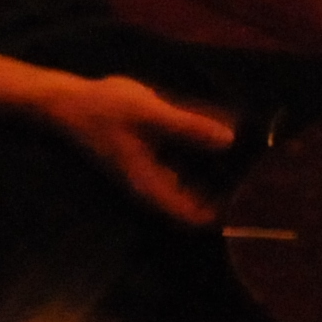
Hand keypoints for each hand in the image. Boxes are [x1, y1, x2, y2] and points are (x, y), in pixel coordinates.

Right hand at [39, 74, 233, 223]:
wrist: (65, 103)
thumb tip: (230, 140)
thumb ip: (189, 128)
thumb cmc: (105, 111)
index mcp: (152, 187)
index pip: (195, 218)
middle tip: (255, 170)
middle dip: (224, 191)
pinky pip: (181, 170)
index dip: (224, 213)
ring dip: (213, 174)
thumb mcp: (150, 115)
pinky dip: (199, 160)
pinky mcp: (147, 160)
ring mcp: (148, 175)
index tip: (250, 194)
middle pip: (196, 205)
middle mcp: (151, 188)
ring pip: (190, 186)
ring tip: (244, 153)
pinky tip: (214, 136)